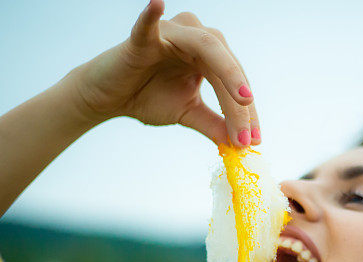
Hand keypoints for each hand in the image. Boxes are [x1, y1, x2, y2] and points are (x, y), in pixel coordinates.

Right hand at [67, 0, 259, 146]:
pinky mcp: (142, 37)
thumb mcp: (187, 112)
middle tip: (247, 136)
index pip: (235, 82)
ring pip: (207, 48)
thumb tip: (240, 146)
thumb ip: (213, 124)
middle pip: (227, 66)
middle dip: (239, 104)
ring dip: (228, 73)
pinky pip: (149, 25)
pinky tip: (158, 3)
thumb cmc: (147, 97)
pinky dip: (152, 15)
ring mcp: (171, 33)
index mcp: (209, 56)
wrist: (108, 97)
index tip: (254, 142)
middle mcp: (196, 38)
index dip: (246, 114)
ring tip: (243, 98)